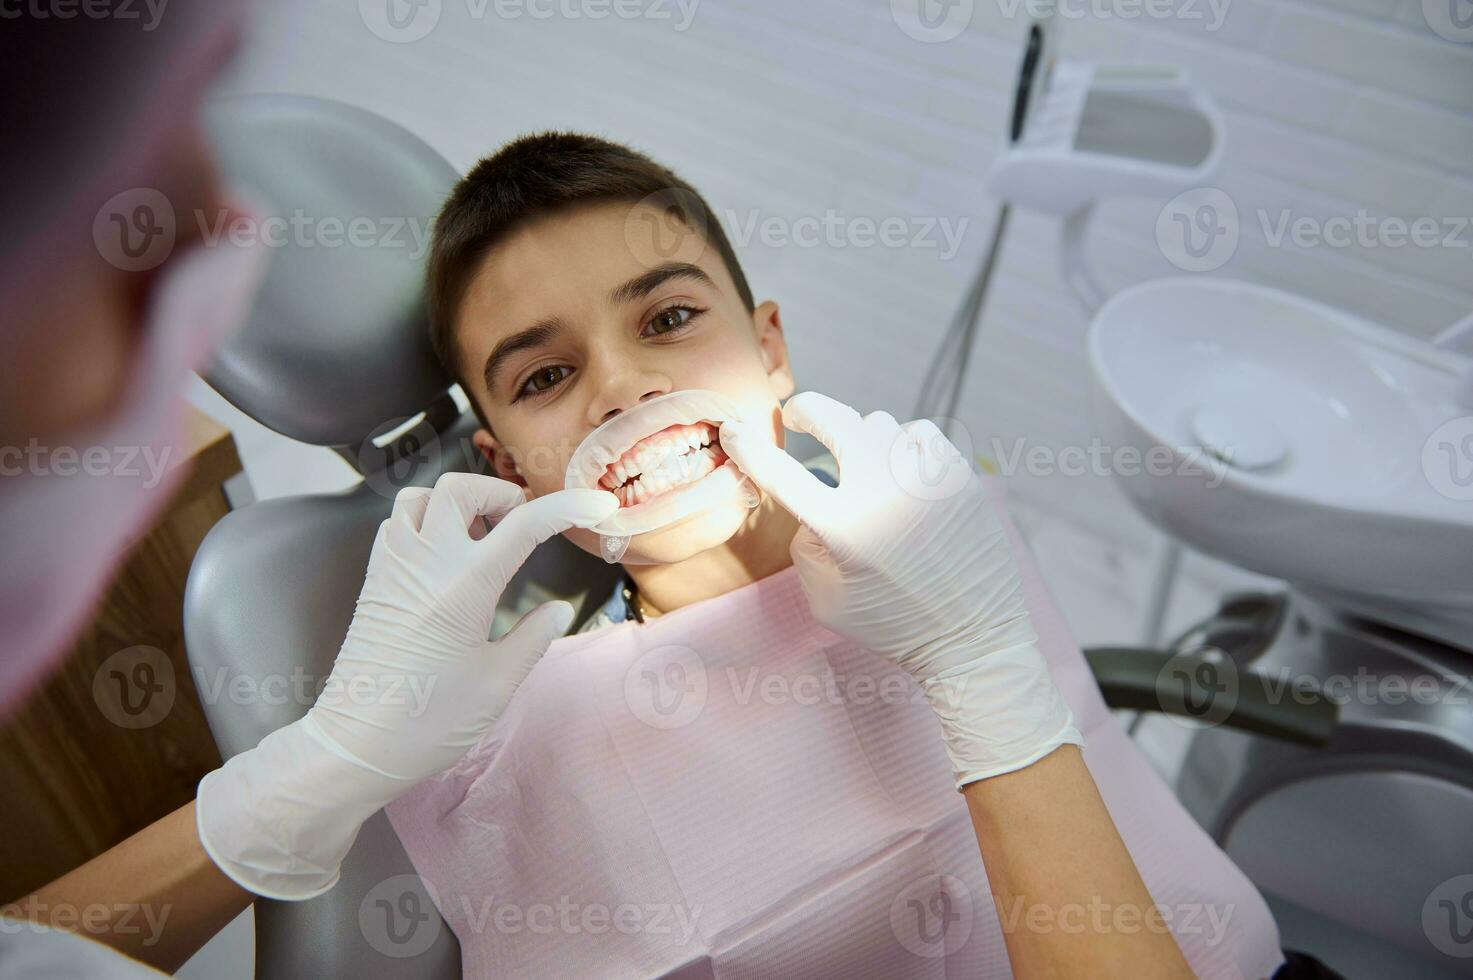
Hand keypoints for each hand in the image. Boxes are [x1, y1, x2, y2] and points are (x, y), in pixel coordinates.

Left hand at [197, 474, 617, 898]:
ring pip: (421, 497)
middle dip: (499, 493)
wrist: (355, 744)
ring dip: (457, 502)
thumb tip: (558, 610)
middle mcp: (425, 561)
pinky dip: (425, 520)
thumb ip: (533, 638)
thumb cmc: (429, 720)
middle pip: (460, 488)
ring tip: (480, 535)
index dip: (567, 507)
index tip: (598, 505)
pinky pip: (397, 523)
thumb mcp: (497, 683)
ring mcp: (393, 566)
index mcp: (466, 585)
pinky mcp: (374, 580)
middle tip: (521, 524)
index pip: (525, 524)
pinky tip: (444, 554)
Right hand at [720, 393, 1080, 786]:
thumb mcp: (825, 599)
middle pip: (833, 418)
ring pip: (878, 423)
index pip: (779, 472)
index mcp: (843, 528)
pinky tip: (901, 469)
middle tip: (798, 417)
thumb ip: (806, 543)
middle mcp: (884, 492)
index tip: (735, 430)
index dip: (747, 446)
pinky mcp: (959, 473)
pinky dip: (901, 445)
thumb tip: (810, 499)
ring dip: (860, 437)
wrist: (973, 637)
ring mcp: (926, 477)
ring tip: (862, 465)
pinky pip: (918, 433)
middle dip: (806, 410)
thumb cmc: (891, 623)